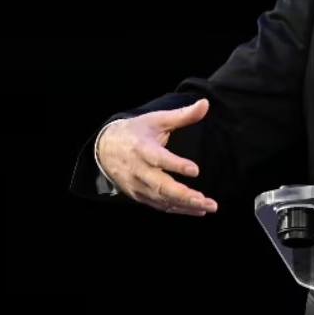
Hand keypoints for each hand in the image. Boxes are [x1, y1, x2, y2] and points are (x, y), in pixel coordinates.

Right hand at [95, 99, 217, 215]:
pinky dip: (177, 210)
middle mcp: (139, 170)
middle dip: (183, 195)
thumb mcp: (156, 120)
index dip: (176, 165)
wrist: (105, 148)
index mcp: (142, 148)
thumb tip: (205, 104)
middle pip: (160, 186)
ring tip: (208, 207)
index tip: (195, 170)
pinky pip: (159, 205)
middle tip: (205, 200)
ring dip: (185, 205)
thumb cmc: (135, 132)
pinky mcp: (138, 195)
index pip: (159, 159)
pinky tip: (196, 211)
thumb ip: (182, 115)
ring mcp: (137, 185)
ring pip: (161, 199)